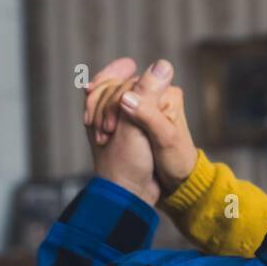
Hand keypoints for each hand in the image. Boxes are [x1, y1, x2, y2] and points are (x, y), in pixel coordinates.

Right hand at [84, 57, 198, 196]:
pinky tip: (91, 121)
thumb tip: (127, 94)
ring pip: (109, 94)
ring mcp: (142, 102)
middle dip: (104, 109)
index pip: (129, 85)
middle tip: (104, 133)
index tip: (109, 128)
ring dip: (97, 110)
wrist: (174, 179)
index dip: (114, 103)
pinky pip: (108, 102)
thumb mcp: (165, 138)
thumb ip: (148, 113)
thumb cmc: (174, 162)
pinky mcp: (132, 112)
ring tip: (99, 134)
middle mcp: (155, 93)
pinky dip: (97, 109)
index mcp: (167, 94)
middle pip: (116, 87)